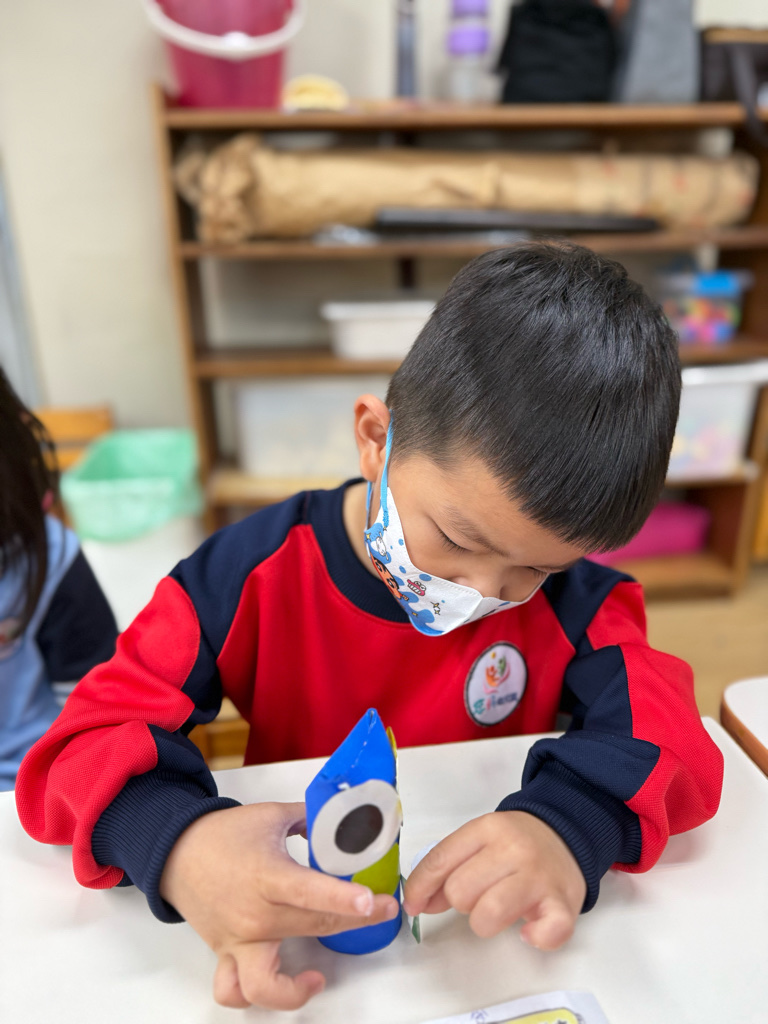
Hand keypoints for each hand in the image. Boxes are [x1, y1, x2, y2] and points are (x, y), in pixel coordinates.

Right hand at [160, 802, 398, 1009]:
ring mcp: (238, 941)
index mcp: (266, 876)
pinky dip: (256, 997)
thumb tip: (345, 820)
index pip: (308, 892)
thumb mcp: (273, 815)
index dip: (342, 899)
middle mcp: (254, 915)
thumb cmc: (224, 834)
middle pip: (312, 928)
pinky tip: (283, 985)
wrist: (176, 852)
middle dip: (355, 923)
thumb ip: (312, 818)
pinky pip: (235, 991)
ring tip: (317, 977)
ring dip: (295, 989)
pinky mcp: (227, 954)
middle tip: (383, 911)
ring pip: (267, 984)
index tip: (372, 902)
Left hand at [403, 810, 585, 949]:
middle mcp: (512, 849)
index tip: (414, 905)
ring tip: (497, 912)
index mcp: (486, 829)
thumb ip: (449, 866)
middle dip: (461, 902)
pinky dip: (536, 938)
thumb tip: (420, 901)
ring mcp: (539, 876)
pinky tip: (529, 931)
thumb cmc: (516, 843)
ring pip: (490, 913)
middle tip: (478, 895)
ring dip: (486, 922)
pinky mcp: (564, 903)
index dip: (420, 888)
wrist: (567, 834)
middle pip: (460, 891)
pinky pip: (546, 932)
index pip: (440, 860)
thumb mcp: (480, 841)